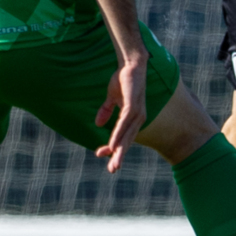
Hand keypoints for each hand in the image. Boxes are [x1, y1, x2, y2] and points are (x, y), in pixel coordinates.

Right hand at [94, 52, 148, 172]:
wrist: (130, 64)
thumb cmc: (123, 80)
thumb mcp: (112, 98)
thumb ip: (106, 110)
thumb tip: (98, 124)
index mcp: (133, 118)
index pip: (123, 137)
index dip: (113, 148)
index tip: (100, 154)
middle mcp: (138, 118)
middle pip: (127, 141)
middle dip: (119, 156)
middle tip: (112, 171)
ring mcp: (137, 113)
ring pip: (127, 136)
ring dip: (119, 150)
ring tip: (114, 163)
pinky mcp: (133, 106)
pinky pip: (124, 124)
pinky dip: (118, 135)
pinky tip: (113, 145)